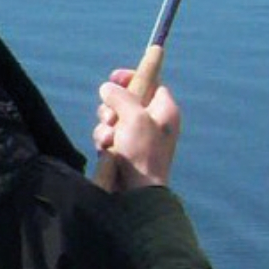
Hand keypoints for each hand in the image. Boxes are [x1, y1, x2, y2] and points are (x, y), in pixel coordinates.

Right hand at [93, 69, 180, 189]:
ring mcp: (137, 136)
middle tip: (111, 118)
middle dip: (111, 106)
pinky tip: (105, 149)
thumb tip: (107, 88)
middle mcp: (152, 121)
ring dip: (104, 126)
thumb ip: (120, 96)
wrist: (136, 191)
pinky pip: (107, 134)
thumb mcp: (134, 116)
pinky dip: (103, 140)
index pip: (151, 82)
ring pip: (112, 117)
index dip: (132, 77)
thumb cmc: (142, 152)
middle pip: (125, 99)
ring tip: (109, 140)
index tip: (115, 77)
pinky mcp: (124, 149)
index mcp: (164, 110)